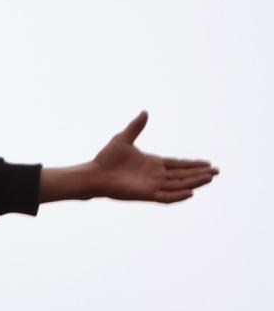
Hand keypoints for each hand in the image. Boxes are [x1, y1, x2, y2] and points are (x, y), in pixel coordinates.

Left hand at [40, 112, 218, 204]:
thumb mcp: (123, 138)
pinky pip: (166, 197)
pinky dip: (178, 196)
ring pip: (178, 185)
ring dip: (194, 182)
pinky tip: (191, 192)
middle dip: (199, 174)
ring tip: (210, 179)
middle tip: (217, 172)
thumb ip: (136, 127)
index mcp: (153, 164)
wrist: (94, 173)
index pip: (178, 165)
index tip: (207, 163)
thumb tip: (145, 112)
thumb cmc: (106, 159)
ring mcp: (151, 186)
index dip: (192, 165)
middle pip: (182, 175)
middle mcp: (155, 176)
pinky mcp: (145, 194)